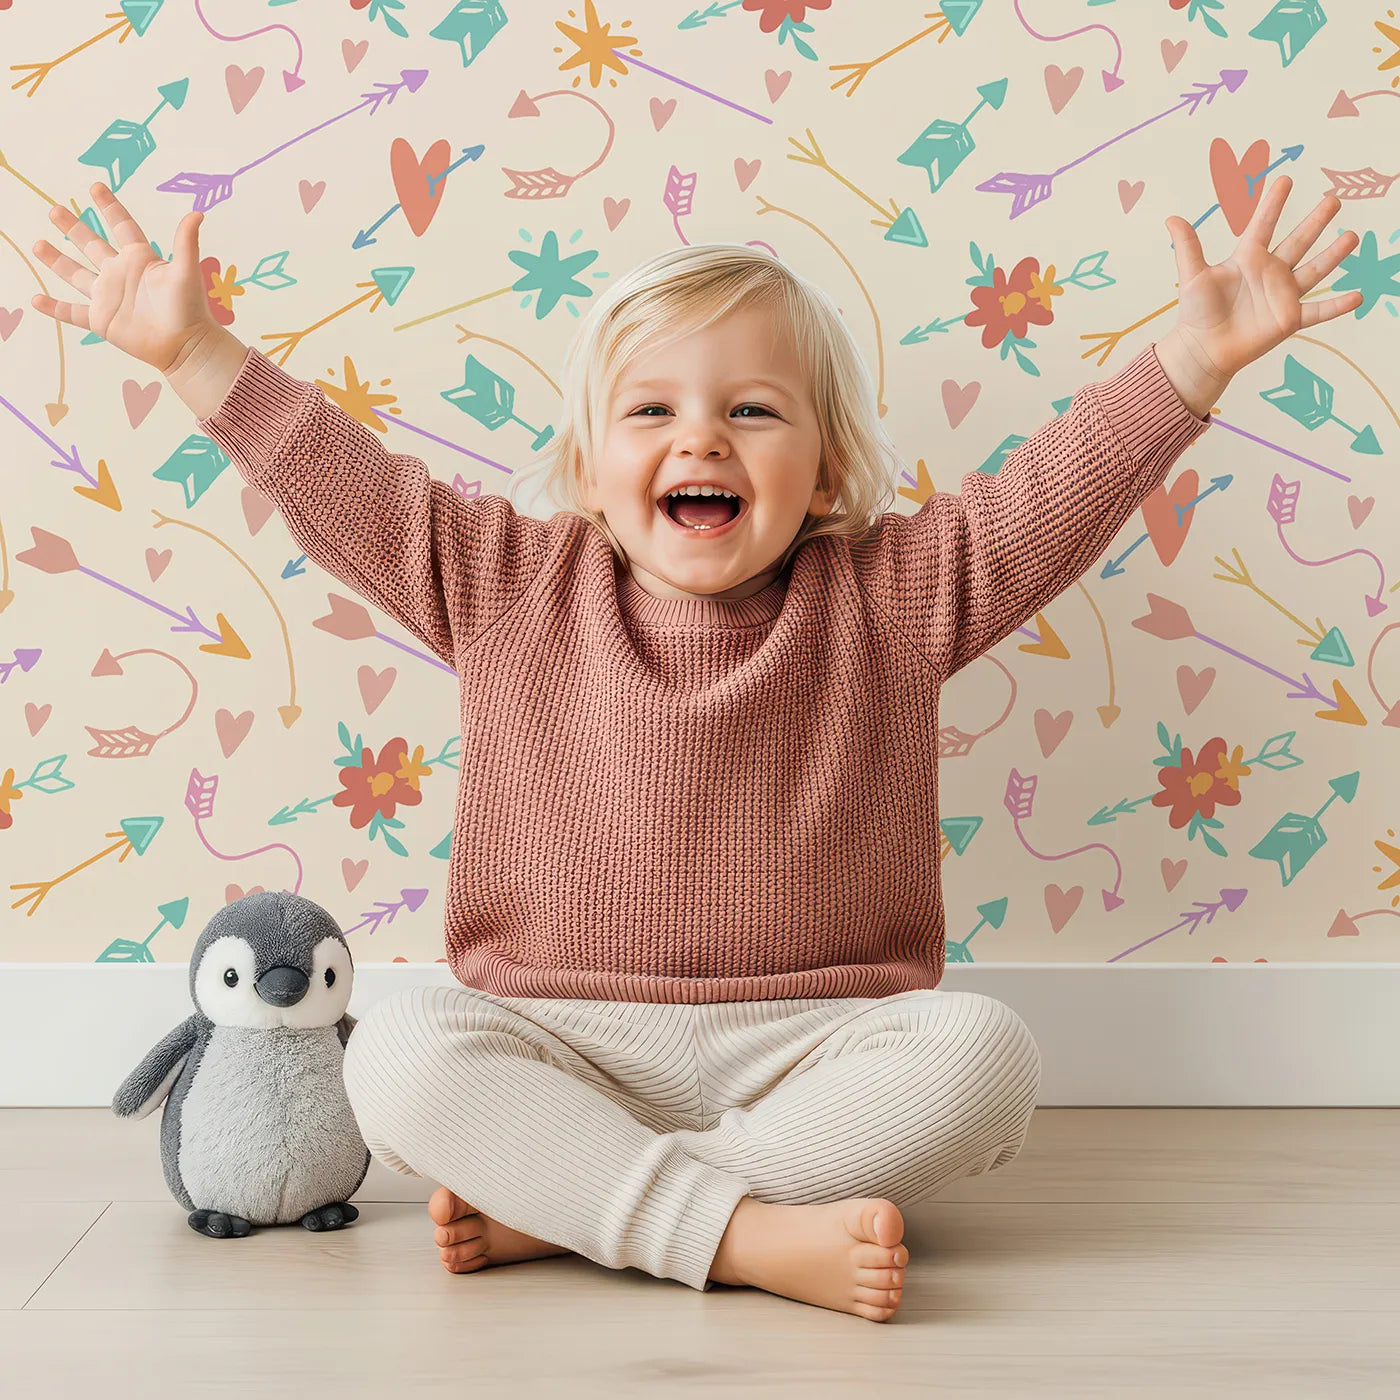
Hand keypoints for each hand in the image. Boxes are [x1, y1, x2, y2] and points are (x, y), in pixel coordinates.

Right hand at [30, 182, 218, 373]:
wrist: (186, 346)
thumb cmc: (190, 308)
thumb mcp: (186, 271)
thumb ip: (186, 242)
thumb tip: (197, 213)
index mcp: (139, 258)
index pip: (121, 226)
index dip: (109, 206)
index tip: (96, 186)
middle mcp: (120, 274)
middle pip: (90, 244)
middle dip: (72, 227)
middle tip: (54, 210)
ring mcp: (108, 297)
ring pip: (75, 274)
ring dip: (56, 260)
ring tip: (38, 244)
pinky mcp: (101, 320)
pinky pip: (72, 312)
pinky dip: (54, 307)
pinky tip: (36, 299)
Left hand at [1164, 175, 1363, 385]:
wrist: (1202, 349)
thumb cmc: (1196, 313)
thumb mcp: (1192, 276)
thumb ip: (1187, 247)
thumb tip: (1171, 218)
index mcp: (1247, 258)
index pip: (1264, 224)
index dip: (1273, 203)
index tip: (1285, 179)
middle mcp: (1270, 273)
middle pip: (1298, 241)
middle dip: (1316, 221)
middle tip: (1333, 199)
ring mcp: (1282, 295)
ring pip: (1314, 270)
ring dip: (1333, 255)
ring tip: (1352, 237)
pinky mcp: (1288, 320)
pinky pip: (1319, 312)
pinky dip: (1338, 306)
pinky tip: (1359, 295)